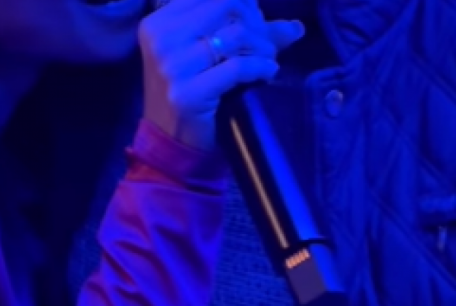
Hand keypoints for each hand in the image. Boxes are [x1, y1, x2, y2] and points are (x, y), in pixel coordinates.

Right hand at [140, 0, 304, 149]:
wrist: (169, 142)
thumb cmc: (190, 92)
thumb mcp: (209, 56)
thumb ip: (248, 35)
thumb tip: (296, 27)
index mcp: (159, 22)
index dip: (245, 5)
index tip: (254, 24)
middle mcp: (161, 39)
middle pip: (228, 5)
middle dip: (256, 23)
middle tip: (264, 44)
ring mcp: (171, 67)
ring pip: (236, 34)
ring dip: (263, 47)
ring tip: (267, 60)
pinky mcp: (187, 94)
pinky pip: (238, 67)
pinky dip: (261, 67)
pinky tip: (267, 73)